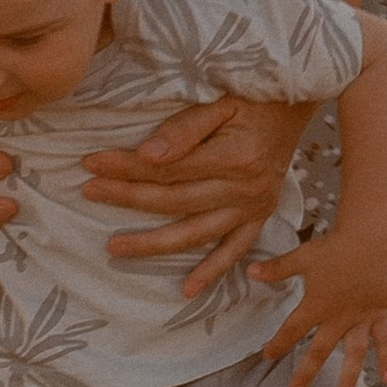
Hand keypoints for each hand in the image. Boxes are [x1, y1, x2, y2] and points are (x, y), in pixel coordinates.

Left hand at [82, 94, 312, 298]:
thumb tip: (148, 155)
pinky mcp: (259, 218)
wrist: (297, 106)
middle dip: (127, 197)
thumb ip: (186, 128)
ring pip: (195, 232)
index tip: (92, 163)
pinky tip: (187, 288)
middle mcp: (244, 188)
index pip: (168, 167)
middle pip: (174, 200)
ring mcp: (253, 208)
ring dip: (154, 244)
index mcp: (235, 157)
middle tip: (89, 193)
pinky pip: (234, 251)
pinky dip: (212, 272)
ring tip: (114, 247)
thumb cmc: (255, 97)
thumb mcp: (222, 101)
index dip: (127, 166)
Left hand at [252, 228, 386, 386]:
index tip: (267, 356)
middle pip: (319, 350)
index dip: (278, 344)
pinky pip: (383, 340)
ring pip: (353, 353)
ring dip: (347, 377)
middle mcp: (338, 318)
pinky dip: (386, 359)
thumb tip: (249, 271)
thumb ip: (277, 269)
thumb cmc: (335, 247)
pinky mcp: (379, 314)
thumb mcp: (302, 257)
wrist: (370, 239)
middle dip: (305, 373)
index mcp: (316, 305)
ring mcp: (360, 318)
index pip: (292, 330)